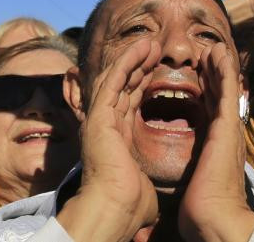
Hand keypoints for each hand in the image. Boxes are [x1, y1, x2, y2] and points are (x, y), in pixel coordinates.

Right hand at [57, 39, 160, 241]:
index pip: (128, 101)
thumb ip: (146, 184)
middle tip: (154, 48)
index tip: (154, 67)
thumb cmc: (130, 205)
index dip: (141, 82)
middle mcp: (105, 124)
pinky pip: (114, 79)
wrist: (116, 207)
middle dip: (138, 65)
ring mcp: (100, 118)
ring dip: (133, 58)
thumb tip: (154, 211)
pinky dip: (127, 61)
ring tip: (150, 42)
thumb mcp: (144, 187)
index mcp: (116, 138)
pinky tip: (142, 47)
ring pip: (117, 78)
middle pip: (123, 86)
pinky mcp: (99, 113)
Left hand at [179, 43, 253, 241]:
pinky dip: (225, 72)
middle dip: (213, 74)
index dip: (206, 91)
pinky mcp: (227, 128)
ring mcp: (228, 129)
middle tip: (208, 53)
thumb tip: (189, 173)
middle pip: (218, 95)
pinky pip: (226, 93)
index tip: (200, 73)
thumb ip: (195, 169)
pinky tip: (221, 55)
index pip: (210, 110)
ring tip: (215, 47)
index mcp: (215, 144)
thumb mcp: (196, 180)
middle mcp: (224, 134)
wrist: (215, 218)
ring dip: (220, 67)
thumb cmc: (203, 207)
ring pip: (224, 89)